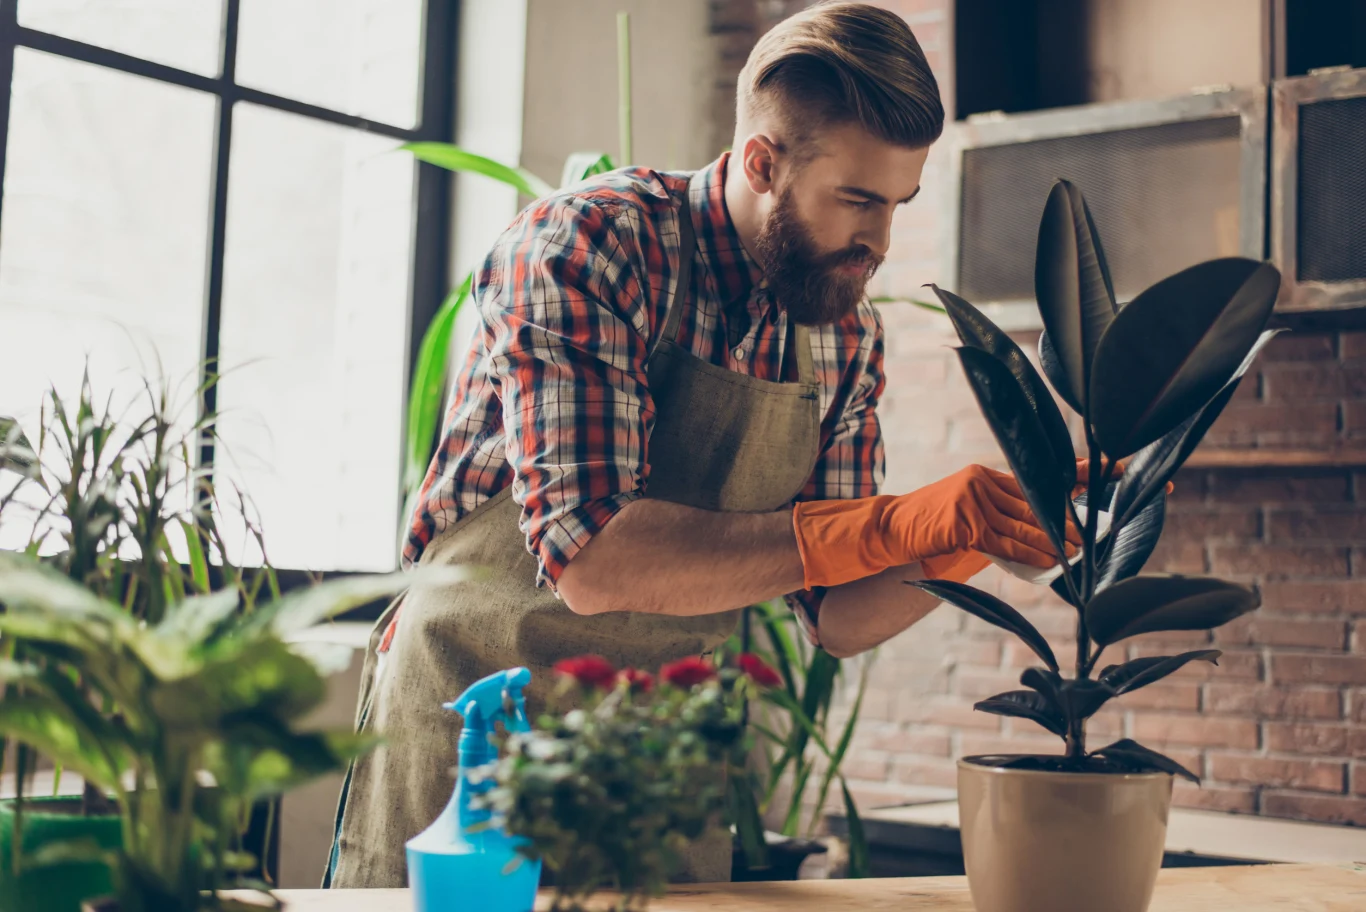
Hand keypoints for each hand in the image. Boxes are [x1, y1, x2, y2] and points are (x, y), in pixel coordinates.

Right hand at [922, 458, 1171, 584]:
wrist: (893, 529)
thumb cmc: (932, 527)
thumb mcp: (967, 511)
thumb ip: (999, 515)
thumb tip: (1041, 534)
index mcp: (986, 474)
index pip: (1035, 477)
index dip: (1077, 473)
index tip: (1118, 466)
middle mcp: (982, 481)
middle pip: (1033, 504)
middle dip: (1065, 522)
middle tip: (1089, 536)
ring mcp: (973, 500)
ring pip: (1023, 526)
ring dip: (1052, 544)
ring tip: (1075, 554)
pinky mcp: (966, 523)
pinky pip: (1006, 543)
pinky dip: (1029, 555)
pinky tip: (1048, 562)